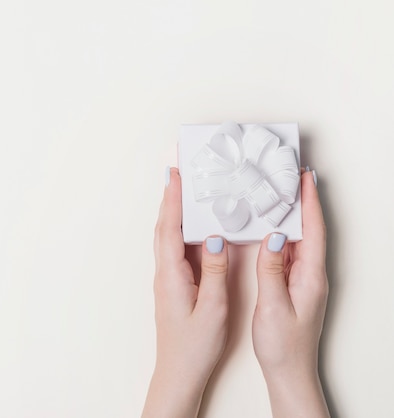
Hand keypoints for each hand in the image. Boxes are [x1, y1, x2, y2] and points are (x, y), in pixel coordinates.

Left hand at [142, 167, 228, 417]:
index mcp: (172, 275)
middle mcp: (165, 273)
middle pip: (164, 227)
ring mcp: (168, 278)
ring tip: (184, 189)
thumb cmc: (194, 346)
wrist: (178, 371)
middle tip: (178, 171)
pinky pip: (176, 249)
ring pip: (168, 236)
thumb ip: (215, 272)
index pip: (169, 229)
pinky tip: (192, 226)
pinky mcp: (175, 284)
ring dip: (173, 211)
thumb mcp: (213, 309)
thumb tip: (217, 239)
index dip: (172, 200)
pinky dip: (181, 230)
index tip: (176, 175)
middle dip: (170, 197)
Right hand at [252, 169, 329, 416]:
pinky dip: (281, 235)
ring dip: (291, 216)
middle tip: (290, 176)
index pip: (313, 231)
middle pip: (309, 229)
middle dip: (302, 201)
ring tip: (278, 194)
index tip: (304, 177)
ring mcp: (303, 280)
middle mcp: (310, 275)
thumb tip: (273, 237)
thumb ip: (271, 269)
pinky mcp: (293, 286)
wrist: (289, 372)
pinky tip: (269, 229)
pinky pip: (289, 252)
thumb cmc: (283, 345)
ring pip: (299, 240)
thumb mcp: (273, 306)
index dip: (309, 202)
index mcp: (310, 277)